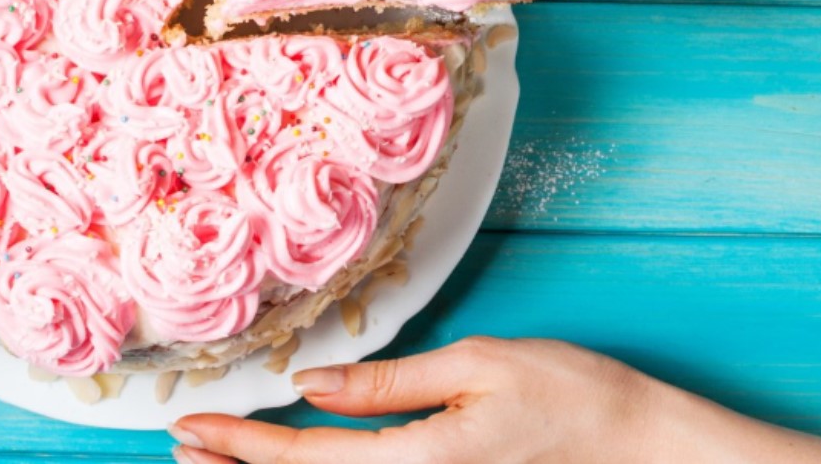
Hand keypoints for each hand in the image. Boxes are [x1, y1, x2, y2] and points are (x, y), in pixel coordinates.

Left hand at [168, 336, 820, 463]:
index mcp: (422, 460)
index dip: (244, 449)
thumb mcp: (477, 367)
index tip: (193, 431)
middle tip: (183, 446)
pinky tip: (297, 456)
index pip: (309, 460)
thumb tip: (312, 385)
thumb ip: (389, 384)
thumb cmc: (568, 394)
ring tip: (216, 456)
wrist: (638, 442)